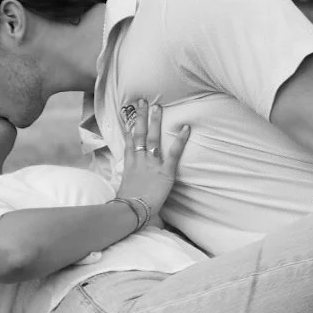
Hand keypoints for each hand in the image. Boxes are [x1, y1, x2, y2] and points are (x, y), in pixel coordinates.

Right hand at [117, 98, 189, 224]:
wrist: (131, 211)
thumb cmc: (128, 206)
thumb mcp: (125, 193)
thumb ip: (130, 189)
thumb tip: (127, 196)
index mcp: (129, 165)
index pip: (129, 142)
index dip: (130, 127)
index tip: (129, 115)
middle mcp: (139, 160)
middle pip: (138, 134)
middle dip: (141, 117)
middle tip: (143, 102)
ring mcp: (152, 164)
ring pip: (153, 138)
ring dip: (155, 121)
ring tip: (158, 107)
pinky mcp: (166, 171)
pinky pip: (174, 153)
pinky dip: (180, 140)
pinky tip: (186, 128)